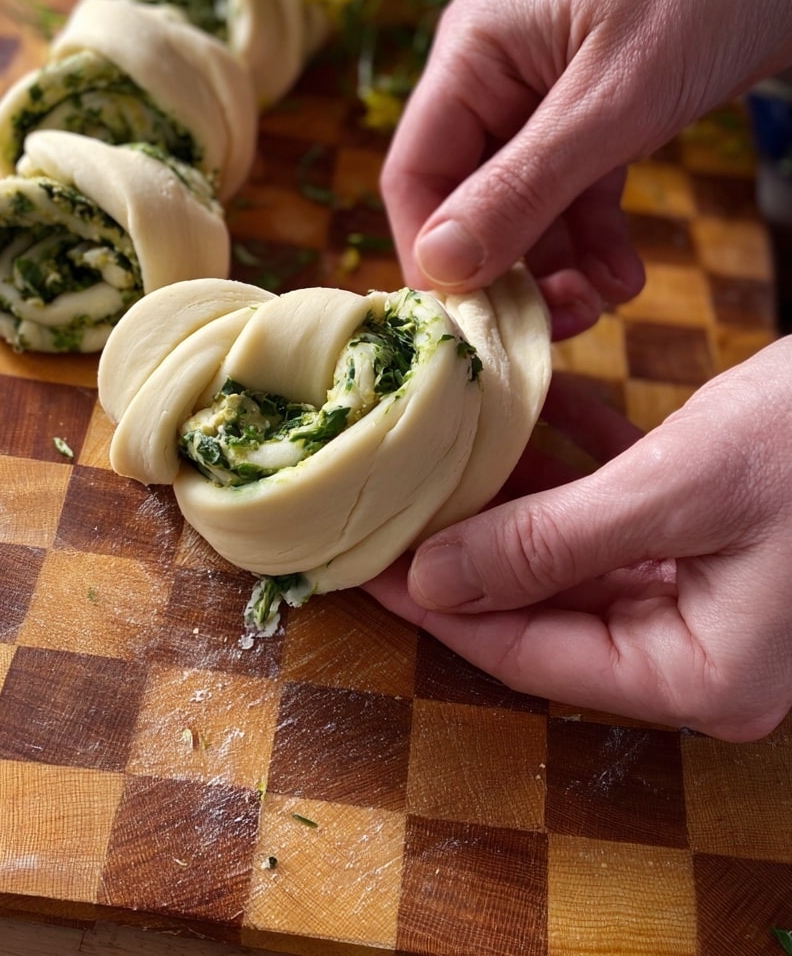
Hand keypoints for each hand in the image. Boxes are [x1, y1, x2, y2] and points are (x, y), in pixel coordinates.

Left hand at [366, 338, 791, 740]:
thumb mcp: (679, 488)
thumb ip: (551, 543)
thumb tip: (437, 579)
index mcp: (703, 676)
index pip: (531, 655)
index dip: (440, 607)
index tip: (365, 561)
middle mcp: (709, 655)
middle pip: (549, 612)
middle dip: (470, 550)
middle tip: (394, 500)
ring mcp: (720, 601)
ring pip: (579, 560)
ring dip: (519, 501)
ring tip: (446, 451)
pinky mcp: (725, 542)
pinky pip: (626, 520)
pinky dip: (580, 469)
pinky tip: (534, 414)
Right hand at [380, 0, 791, 339]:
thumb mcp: (614, 98)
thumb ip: (522, 188)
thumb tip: (440, 268)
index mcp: (472, 53)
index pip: (415, 176)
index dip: (436, 258)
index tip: (476, 325)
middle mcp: (497, 75)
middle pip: (468, 198)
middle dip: (508, 271)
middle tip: (558, 324)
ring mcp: (550, 92)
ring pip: (525, 205)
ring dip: (560, 266)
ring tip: (608, 302)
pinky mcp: (603, 106)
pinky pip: (577, 189)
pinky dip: (597, 238)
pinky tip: (626, 275)